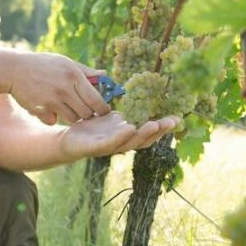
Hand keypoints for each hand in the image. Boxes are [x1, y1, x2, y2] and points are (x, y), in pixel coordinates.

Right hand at [8, 51, 111, 124]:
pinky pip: (54, 121)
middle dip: (88, 114)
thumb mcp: (65, 62)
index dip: (103, 108)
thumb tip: (105, 75)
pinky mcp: (41, 109)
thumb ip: (86, 71)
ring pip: (73, 119)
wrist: (14, 69)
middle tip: (83, 109)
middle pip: (87, 113)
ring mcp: (52, 100)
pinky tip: (48, 108)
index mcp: (74, 75)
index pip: (96, 99)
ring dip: (72, 116)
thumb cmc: (43, 65)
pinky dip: (53, 118)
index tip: (103, 110)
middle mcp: (65, 89)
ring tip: (65, 107)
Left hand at [58, 112, 180, 161]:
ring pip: (130, 143)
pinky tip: (130, 127)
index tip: (177, 118)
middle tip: (173, 121)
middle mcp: (121, 144)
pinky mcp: (94, 148)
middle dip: (159, 131)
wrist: (68, 140)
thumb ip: (127, 113)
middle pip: (144, 140)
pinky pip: (110, 143)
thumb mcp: (111, 119)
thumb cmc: (92, 130)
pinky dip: (121, 136)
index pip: (148, 133)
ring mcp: (109, 147)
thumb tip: (142, 97)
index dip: (163, 128)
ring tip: (155, 124)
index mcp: (126, 136)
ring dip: (143, 134)